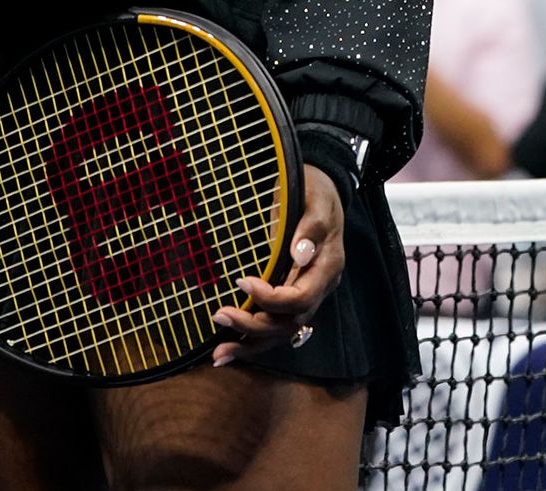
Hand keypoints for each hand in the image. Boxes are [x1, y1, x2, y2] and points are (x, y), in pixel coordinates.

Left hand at [213, 165, 344, 363]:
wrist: (320, 191)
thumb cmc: (315, 192)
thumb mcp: (315, 200)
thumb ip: (310, 227)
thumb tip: (300, 253)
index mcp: (326, 267)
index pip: (301, 298)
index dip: (272, 298)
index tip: (242, 281)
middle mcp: (318, 287)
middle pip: (289, 323)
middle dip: (254, 325)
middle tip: (219, 315)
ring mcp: (306, 294)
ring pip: (282, 332)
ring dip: (250, 342)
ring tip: (219, 354)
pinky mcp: (291, 295)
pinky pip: (276, 325)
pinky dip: (253, 339)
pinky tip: (228, 348)